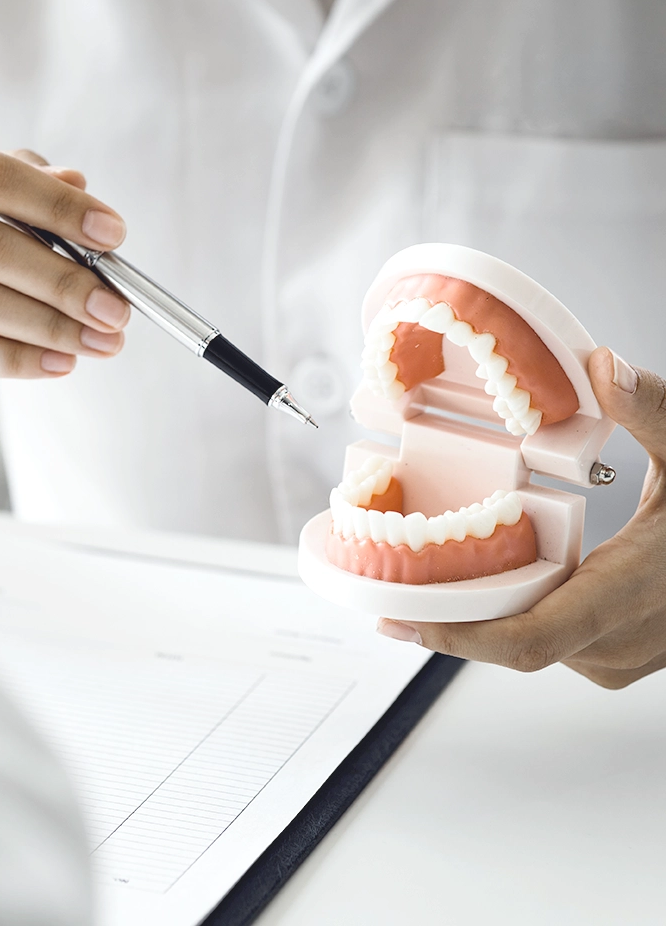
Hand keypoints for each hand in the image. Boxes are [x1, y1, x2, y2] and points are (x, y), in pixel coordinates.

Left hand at [377, 347, 665, 688]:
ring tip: (418, 580)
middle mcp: (619, 642)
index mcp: (630, 594)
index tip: (400, 618)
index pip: (527, 638)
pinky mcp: (616, 655)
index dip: (456, 637)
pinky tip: (477, 584)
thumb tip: (603, 365)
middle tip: (383, 589)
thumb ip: (653, 411)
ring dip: (477, 617)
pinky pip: (548, 641)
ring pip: (528, 644)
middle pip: (511, 642)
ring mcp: (619, 658)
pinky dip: (510, 614)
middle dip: (448, 619)